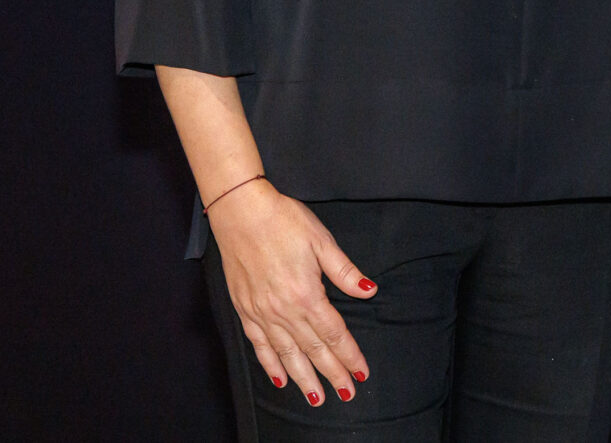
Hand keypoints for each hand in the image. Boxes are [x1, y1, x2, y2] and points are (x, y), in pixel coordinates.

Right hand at [208, 182, 375, 406]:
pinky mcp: (244, 310)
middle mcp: (283, 311)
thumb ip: (345, 272)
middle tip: (346, 394)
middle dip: (331, 374)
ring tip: (316, 398)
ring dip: (303, 378)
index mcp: (306, 294)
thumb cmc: (284, 221)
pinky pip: (259, 345)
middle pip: (312, 350)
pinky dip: (270, 365)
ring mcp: (261, 313)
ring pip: (286, 355)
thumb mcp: (322, 241)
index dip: (349, 355)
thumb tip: (370, 292)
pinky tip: (279, 379)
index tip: (361, 373)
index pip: (333, 334)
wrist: (241, 212)